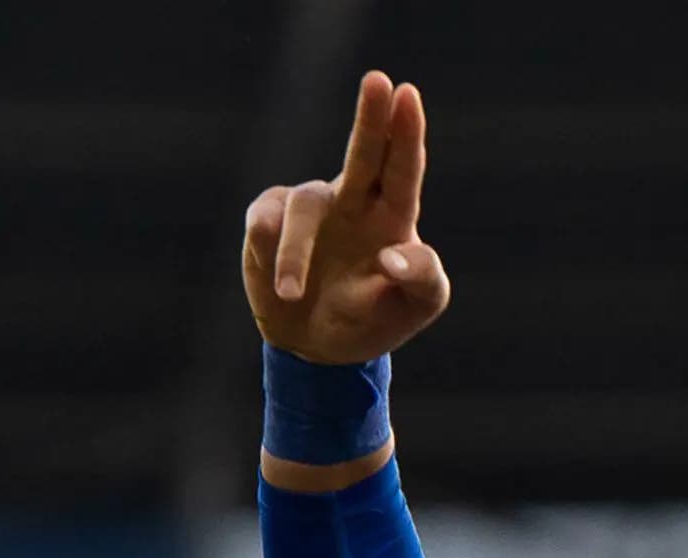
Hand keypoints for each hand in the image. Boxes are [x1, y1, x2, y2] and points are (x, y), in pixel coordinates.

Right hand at [243, 71, 451, 363]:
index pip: (403, 170)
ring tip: (293, 294)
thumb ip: (421, 280)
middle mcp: (354, 203)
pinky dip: (272, 253)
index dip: (406, 134)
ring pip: (303, 209)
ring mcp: (311, 210)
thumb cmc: (377, 317)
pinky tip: (279, 284)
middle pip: (364, 153)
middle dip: (371, 117)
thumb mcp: (417, 307)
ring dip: (295, 255)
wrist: (321, 347)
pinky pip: (265, 224)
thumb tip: (392, 256)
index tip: (407, 96)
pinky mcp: (267, 221)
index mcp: (394, 217)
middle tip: (379, 80)